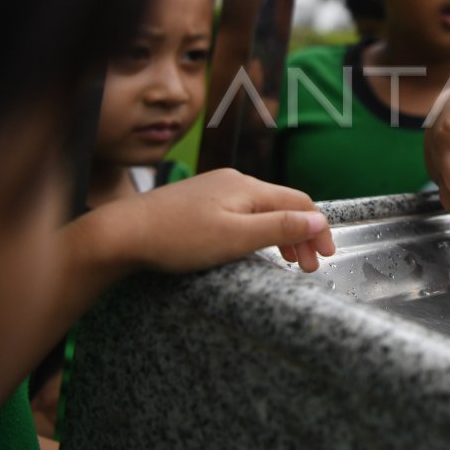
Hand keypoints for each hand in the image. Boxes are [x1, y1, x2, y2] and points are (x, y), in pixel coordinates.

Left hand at [97, 168, 334, 273]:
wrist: (121, 234)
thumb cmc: (177, 238)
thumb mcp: (236, 238)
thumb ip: (281, 228)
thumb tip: (320, 220)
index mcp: (248, 187)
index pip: (300, 202)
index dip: (319, 229)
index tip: (328, 256)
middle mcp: (234, 182)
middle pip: (282, 205)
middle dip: (302, 235)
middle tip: (308, 267)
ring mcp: (215, 190)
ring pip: (262, 209)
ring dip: (281, 234)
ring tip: (287, 261)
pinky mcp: (199, 202)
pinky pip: (242, 212)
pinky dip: (259, 230)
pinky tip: (252, 246)